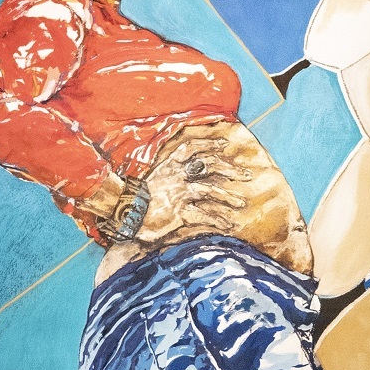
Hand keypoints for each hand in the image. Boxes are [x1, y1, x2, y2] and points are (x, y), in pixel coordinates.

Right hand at [134, 136, 254, 244]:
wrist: (123, 213)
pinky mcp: (179, 212)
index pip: (191, 147)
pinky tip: (227, 226)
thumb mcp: (152, 181)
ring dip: (228, 197)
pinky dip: (218, 220)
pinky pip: (204, 215)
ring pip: (210, 191)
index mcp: (168, 165)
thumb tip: (185, 175)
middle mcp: (176, 176)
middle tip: (246, 175)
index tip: (225, 144)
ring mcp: (179, 193)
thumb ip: (168, 177)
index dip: (209, 143)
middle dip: (230, 168)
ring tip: (241, 204)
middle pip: (209, 165)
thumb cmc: (136, 200)